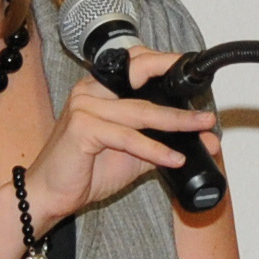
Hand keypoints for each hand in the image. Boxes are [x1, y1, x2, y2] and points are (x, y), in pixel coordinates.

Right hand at [25, 55, 211, 224]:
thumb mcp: (132, 154)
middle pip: (142, 82)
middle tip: (207, 114)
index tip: (195, 75)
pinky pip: (127, 137)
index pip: (137, 64)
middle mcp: (90, 90)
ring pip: (140, 112)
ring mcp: (84, 107)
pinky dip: (153, 150)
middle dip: (179, 99)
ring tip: (201, 130)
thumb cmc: (85, 171)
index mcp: (100, 88)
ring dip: (176, 123)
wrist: (50, 195)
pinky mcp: (82, 128)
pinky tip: (173, 158)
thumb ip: (164, 142)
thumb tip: (204, 140)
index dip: (166, 64)